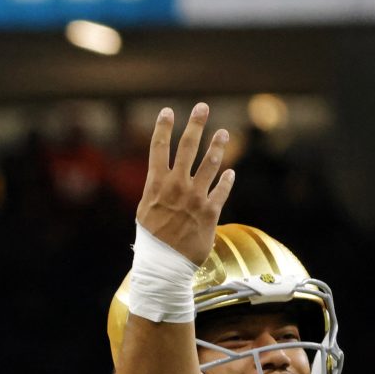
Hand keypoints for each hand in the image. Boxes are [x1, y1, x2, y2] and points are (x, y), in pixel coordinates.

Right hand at [137, 104, 234, 265]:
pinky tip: (229, 173)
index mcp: (156, 186)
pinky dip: (226, 180)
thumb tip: (161, 178)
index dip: (162, 128)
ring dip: (217, 145)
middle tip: (202, 107)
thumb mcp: (144, 212)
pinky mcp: (210, 211)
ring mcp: (195, 197)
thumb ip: (156, 192)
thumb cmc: (151, 240)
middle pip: (187, 148)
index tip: (167, 111)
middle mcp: (176, 187)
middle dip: (195, 124)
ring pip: (210, 163)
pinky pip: (222, 189)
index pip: (158, 150)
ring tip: (223, 133)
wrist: (163, 266)